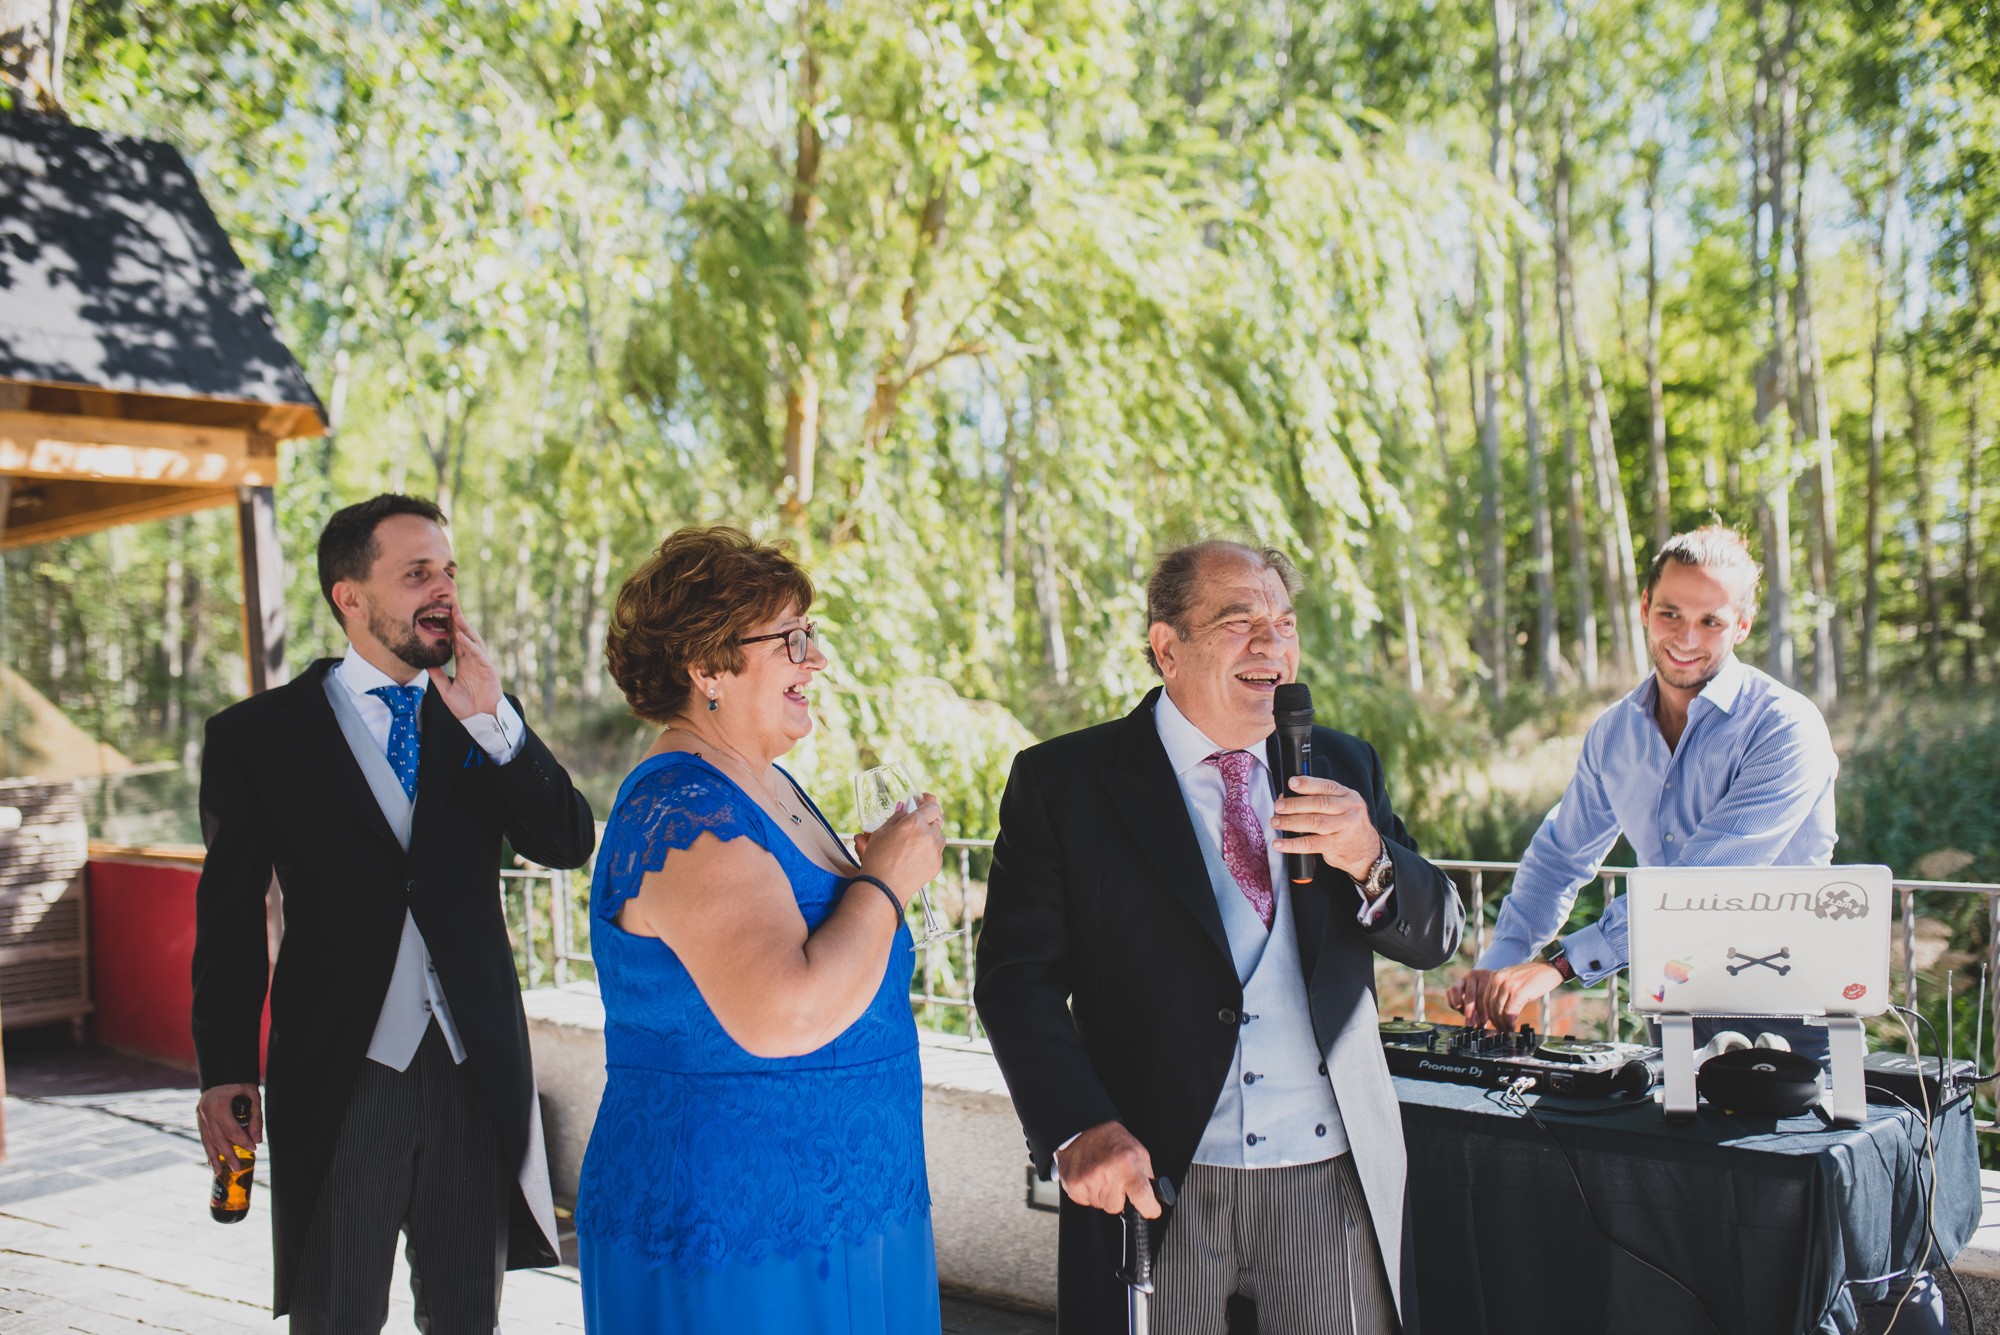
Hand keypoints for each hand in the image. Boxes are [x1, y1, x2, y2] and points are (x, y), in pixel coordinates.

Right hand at [196, 1083, 261, 1172]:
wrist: (222, 1073)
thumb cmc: (239, 1083)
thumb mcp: (252, 1096)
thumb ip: (255, 1117)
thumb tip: (257, 1140)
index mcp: (219, 1105)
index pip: (232, 1130)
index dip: (243, 1141)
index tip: (254, 1147)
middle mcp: (206, 1112)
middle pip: (218, 1139)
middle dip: (228, 1155)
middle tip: (236, 1168)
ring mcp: (200, 1115)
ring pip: (207, 1140)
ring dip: (213, 1157)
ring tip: (219, 1172)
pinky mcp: (198, 1118)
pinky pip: (203, 1136)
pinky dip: (208, 1149)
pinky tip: (211, 1160)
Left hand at [428, 605, 502, 719]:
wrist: (482, 720)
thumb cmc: (467, 708)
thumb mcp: (446, 691)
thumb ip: (438, 676)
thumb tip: (426, 664)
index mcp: (464, 663)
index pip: (456, 642)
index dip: (450, 628)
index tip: (441, 615)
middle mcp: (473, 660)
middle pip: (465, 636)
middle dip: (458, 621)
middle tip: (450, 604)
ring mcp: (481, 663)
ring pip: (473, 640)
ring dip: (465, 627)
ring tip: (456, 614)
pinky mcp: (488, 668)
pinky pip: (478, 653)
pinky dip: (469, 644)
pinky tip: (461, 635)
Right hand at [857, 793, 944, 907]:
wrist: (884, 888)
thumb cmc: (878, 859)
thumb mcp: (881, 833)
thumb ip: (896, 817)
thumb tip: (904, 807)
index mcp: (914, 823)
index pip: (933, 806)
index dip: (928, 802)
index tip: (922, 801)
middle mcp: (928, 835)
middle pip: (937, 819)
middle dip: (928, 819)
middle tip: (917, 821)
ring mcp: (935, 851)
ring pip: (939, 836)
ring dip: (930, 834)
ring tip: (914, 840)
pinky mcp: (937, 864)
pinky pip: (937, 852)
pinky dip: (929, 850)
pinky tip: (915, 855)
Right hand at [1054, 1121, 1160, 1218]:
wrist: (1083, 1128)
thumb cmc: (1112, 1140)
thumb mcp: (1138, 1152)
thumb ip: (1147, 1176)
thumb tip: (1154, 1198)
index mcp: (1127, 1164)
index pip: (1142, 1197)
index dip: (1149, 1209)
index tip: (1151, 1210)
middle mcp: (1107, 1173)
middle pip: (1116, 1208)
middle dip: (1118, 1199)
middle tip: (1116, 1181)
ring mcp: (1088, 1180)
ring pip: (1100, 1205)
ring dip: (1103, 1195)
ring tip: (1101, 1175)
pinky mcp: (1073, 1185)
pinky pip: (1085, 1202)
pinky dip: (1089, 1192)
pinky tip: (1090, 1177)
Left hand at [1271, 775, 1381, 879]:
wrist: (1367, 850)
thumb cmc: (1347, 825)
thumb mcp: (1342, 807)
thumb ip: (1320, 799)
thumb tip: (1287, 797)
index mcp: (1348, 796)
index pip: (1327, 786)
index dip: (1308, 784)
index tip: (1291, 783)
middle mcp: (1349, 810)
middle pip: (1319, 804)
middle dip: (1295, 804)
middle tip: (1279, 806)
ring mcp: (1344, 828)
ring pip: (1314, 823)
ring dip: (1291, 822)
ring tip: (1276, 822)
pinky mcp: (1336, 845)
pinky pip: (1311, 844)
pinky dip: (1292, 844)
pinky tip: (1280, 843)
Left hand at [1446, 962, 1562, 1030]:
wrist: (1549, 968)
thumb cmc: (1533, 976)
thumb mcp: (1512, 980)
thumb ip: (1502, 991)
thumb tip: (1497, 1011)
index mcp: (1495, 976)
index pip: (1485, 999)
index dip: (1489, 1014)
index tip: (1494, 1023)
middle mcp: (1499, 979)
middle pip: (1491, 1006)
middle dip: (1495, 1021)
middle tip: (1501, 1029)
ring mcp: (1508, 986)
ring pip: (1499, 1011)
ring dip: (1503, 1024)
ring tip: (1507, 1030)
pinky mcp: (1518, 993)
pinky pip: (1509, 1013)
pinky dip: (1510, 1023)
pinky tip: (1513, 1027)